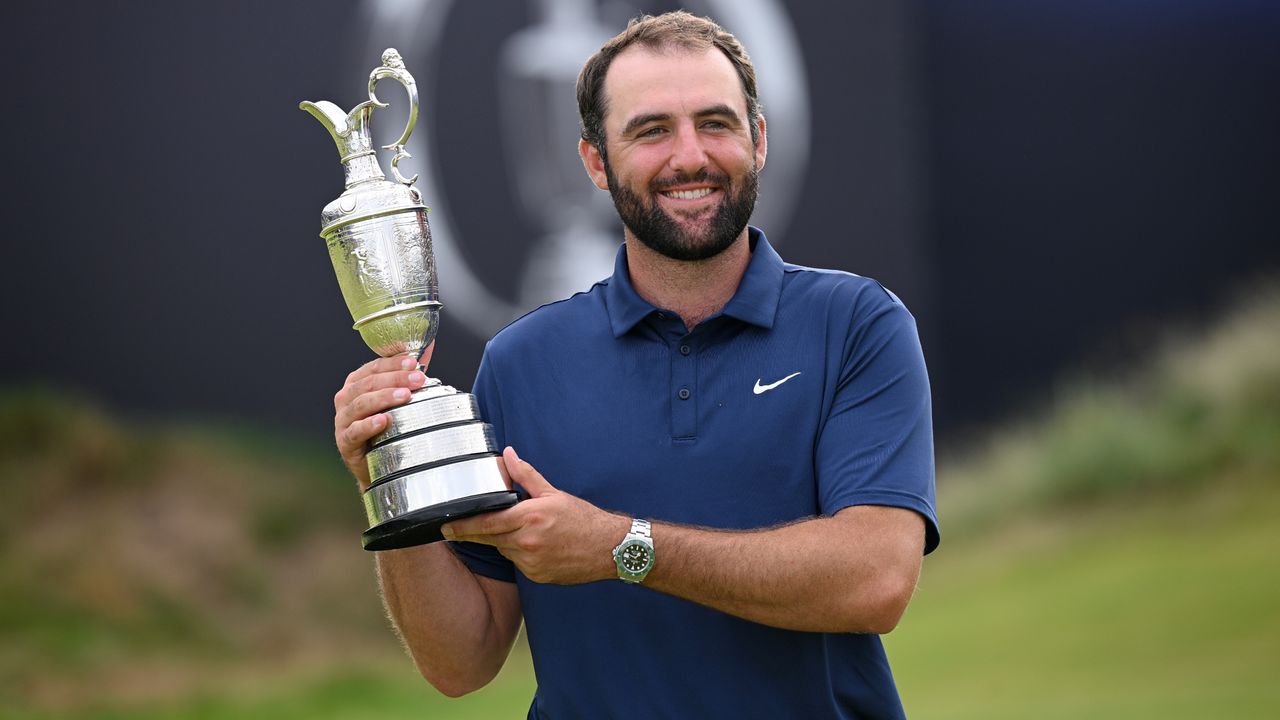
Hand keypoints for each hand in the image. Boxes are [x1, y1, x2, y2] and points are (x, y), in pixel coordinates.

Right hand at [333, 344, 432, 489]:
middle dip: (395, 379)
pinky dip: (368, 425)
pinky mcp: (344, 442)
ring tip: (405, 396)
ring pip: (360, 404)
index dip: (393, 363)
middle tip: (418, 379)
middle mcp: (346, 399)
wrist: (377, 464)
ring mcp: (343, 420)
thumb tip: (429, 345)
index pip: (374, 367)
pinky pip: (354, 432)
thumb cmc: (387, 425)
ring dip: (384, 398)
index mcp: (356, 383)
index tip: (414, 362)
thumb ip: (409, 372)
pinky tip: (384, 421)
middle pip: (368, 384)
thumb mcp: (398, 397)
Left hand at [442, 447, 629, 584]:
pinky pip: (518, 563)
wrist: (609, 548)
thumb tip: (508, 455)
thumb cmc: (583, 519)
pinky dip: (518, 554)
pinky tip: (532, 546)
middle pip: (489, 538)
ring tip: (514, 531)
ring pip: (504, 550)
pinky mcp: (536, 576)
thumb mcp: (554, 493)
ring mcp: (531, 562)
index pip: (486, 523)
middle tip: (454, 531)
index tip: (444, 527)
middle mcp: (527, 541)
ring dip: (502, 541)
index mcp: (529, 517)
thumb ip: (526, 475)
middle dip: (473, 534)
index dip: (462, 526)